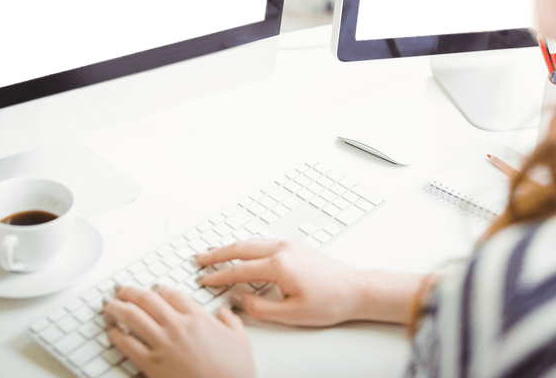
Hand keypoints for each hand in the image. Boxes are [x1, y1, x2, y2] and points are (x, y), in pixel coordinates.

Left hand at [103, 284, 254, 377]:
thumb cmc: (234, 371)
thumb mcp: (239, 339)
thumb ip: (229, 319)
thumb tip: (225, 310)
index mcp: (197, 318)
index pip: (172, 294)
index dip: (160, 289)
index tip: (154, 288)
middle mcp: (177, 327)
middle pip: (147, 300)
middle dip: (131, 292)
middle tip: (122, 290)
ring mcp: (163, 344)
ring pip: (132, 318)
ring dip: (117, 308)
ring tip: (109, 304)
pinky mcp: (152, 364)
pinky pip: (128, 345)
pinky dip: (116, 336)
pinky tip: (111, 331)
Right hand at [196, 238, 426, 325]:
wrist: (356, 289)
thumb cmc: (331, 301)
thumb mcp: (292, 314)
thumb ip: (261, 308)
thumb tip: (240, 300)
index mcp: (280, 265)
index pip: (239, 270)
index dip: (218, 276)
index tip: (203, 280)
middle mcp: (283, 249)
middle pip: (241, 247)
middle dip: (217, 253)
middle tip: (199, 260)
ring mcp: (290, 244)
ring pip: (251, 241)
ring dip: (230, 247)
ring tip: (214, 254)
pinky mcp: (296, 246)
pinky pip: (263, 242)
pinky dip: (245, 246)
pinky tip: (241, 252)